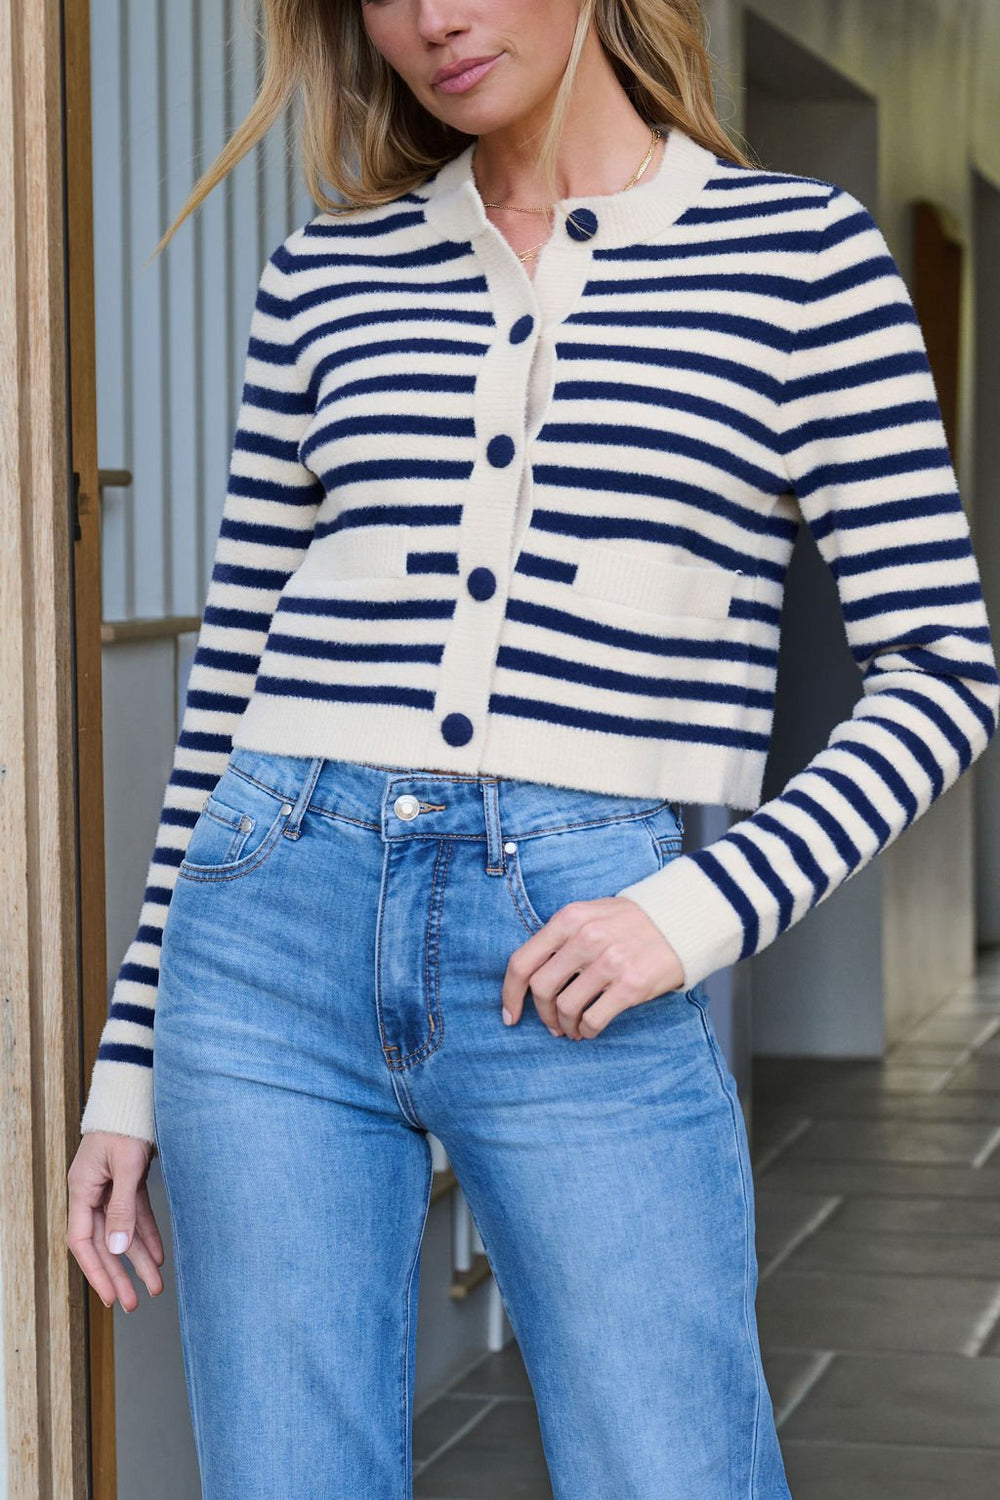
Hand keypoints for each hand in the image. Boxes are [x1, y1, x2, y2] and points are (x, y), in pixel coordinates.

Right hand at [66, 1131, 164, 1311]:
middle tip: (133, 1303)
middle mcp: (93, 1192)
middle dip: (120, 1274)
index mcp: (82, 1189)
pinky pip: (136, 1215)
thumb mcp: (126, 1166)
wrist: (136, 1094)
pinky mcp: (128, 1180)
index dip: (96, 1271)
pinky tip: (159, 1255)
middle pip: (104, 1242)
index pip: (83, 1241)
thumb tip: (115, 1248)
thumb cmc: (126, 1124)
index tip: (110, 1296)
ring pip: (123, 1232)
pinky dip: (147, 1235)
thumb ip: (122, 1206)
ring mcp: (110, 1187)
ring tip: (153, 1286)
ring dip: (138, 1259)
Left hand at [501, 896, 685, 1039]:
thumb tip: (530, 977)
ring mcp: (609, 962)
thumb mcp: (590, 914)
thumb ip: (560, 937)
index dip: (510, 993)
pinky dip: (587, 1031)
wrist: (681, 919)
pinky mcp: (631, 985)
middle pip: (541, 989)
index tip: (510, 1014)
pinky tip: (590, 1030)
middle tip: (551, 1024)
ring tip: (572, 1029)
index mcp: (569, 919)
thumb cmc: (630, 921)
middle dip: (541, 1014)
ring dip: (565, 1026)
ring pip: (566, 1008)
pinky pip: (594, 1019)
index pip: (522, 961)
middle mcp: (586, 938)